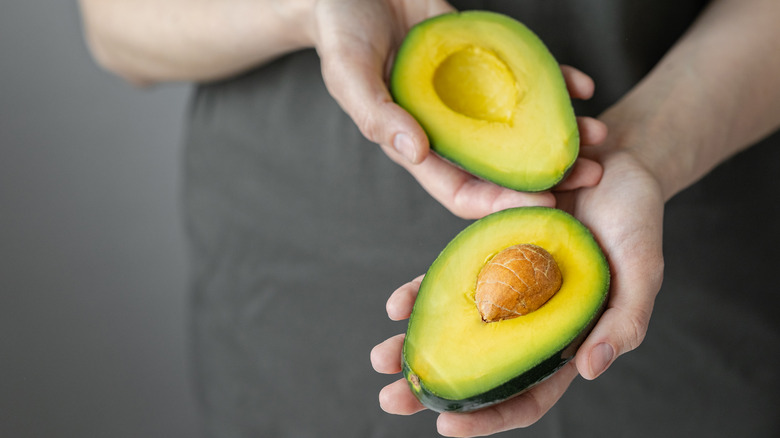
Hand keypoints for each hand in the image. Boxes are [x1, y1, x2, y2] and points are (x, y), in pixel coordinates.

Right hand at [314, 1, 606, 218]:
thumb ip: (376, 114)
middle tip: (592, 176)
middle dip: (547, 176)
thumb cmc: (341, 31)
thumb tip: (416, 152)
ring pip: (520, 127)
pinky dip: (555, 84)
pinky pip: (523, 79)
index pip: (460, 190)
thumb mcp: (349, 72)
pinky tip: (583, 86)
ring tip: (601, 134)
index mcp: (415, 141)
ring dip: (561, 134)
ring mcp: (469, 95)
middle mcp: (448, 126)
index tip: (544, 206)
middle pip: (502, 166)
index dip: (499, 204)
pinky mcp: (483, 62)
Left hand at [370, 147, 664, 435]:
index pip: (528, 395)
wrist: (612, 162)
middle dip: (435, 389)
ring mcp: (505, 289)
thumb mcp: (643, 268)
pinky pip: (450, 281)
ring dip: (416, 344)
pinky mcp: (486, 253)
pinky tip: (396, 305)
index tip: (447, 429)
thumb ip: (625, 321)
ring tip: (379, 357)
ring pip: (455, 329)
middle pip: (480, 369)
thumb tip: (590, 370)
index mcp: (567, 337)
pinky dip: (423, 295)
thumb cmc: (636, 217)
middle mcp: (530, 320)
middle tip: (391, 399)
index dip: (490, 418)